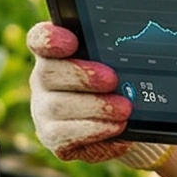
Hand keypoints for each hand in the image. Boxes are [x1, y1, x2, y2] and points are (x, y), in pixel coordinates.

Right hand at [24, 22, 169, 169]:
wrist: (116, 122)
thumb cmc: (114, 85)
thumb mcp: (117, 65)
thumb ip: (115, 53)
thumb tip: (137, 44)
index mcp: (56, 52)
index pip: (39, 39)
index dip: (50, 39)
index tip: (71, 41)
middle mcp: (43, 79)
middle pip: (48, 72)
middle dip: (82, 76)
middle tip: (112, 80)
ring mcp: (44, 110)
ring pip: (58, 107)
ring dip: (95, 106)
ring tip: (124, 109)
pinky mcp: (53, 137)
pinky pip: (66, 135)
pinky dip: (95, 130)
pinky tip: (117, 127)